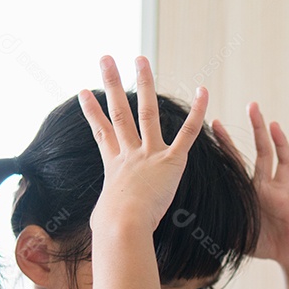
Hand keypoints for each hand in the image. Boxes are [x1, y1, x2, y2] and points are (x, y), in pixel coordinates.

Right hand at [79, 55, 207, 233]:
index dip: (92, 111)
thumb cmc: (112, 230)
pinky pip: (187, 133)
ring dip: (144, 84)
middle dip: (112, 83)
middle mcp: (129, 154)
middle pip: (119, 112)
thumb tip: (101, 227)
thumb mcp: (103, 219)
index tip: (84, 92)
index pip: (101, 133)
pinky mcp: (171, 162)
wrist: (122, 226)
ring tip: (140, 58)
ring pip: (147, 112)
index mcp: (114, 166)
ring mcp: (149, 154)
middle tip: (106, 59)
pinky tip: (203, 91)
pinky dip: (197, 113)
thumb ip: (105, 215)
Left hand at [212, 103, 288, 272]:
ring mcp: (284, 194)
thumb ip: (215, 226)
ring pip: (284, 164)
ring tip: (275, 124)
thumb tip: (189, 223)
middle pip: (263, 152)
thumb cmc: (261, 243)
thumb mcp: (233, 235)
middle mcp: (267, 187)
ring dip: (281, 143)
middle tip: (252, 105)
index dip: (227, 144)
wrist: (288, 256)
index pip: (237, 162)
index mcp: (250, 191)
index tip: (215, 123)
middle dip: (257, 129)